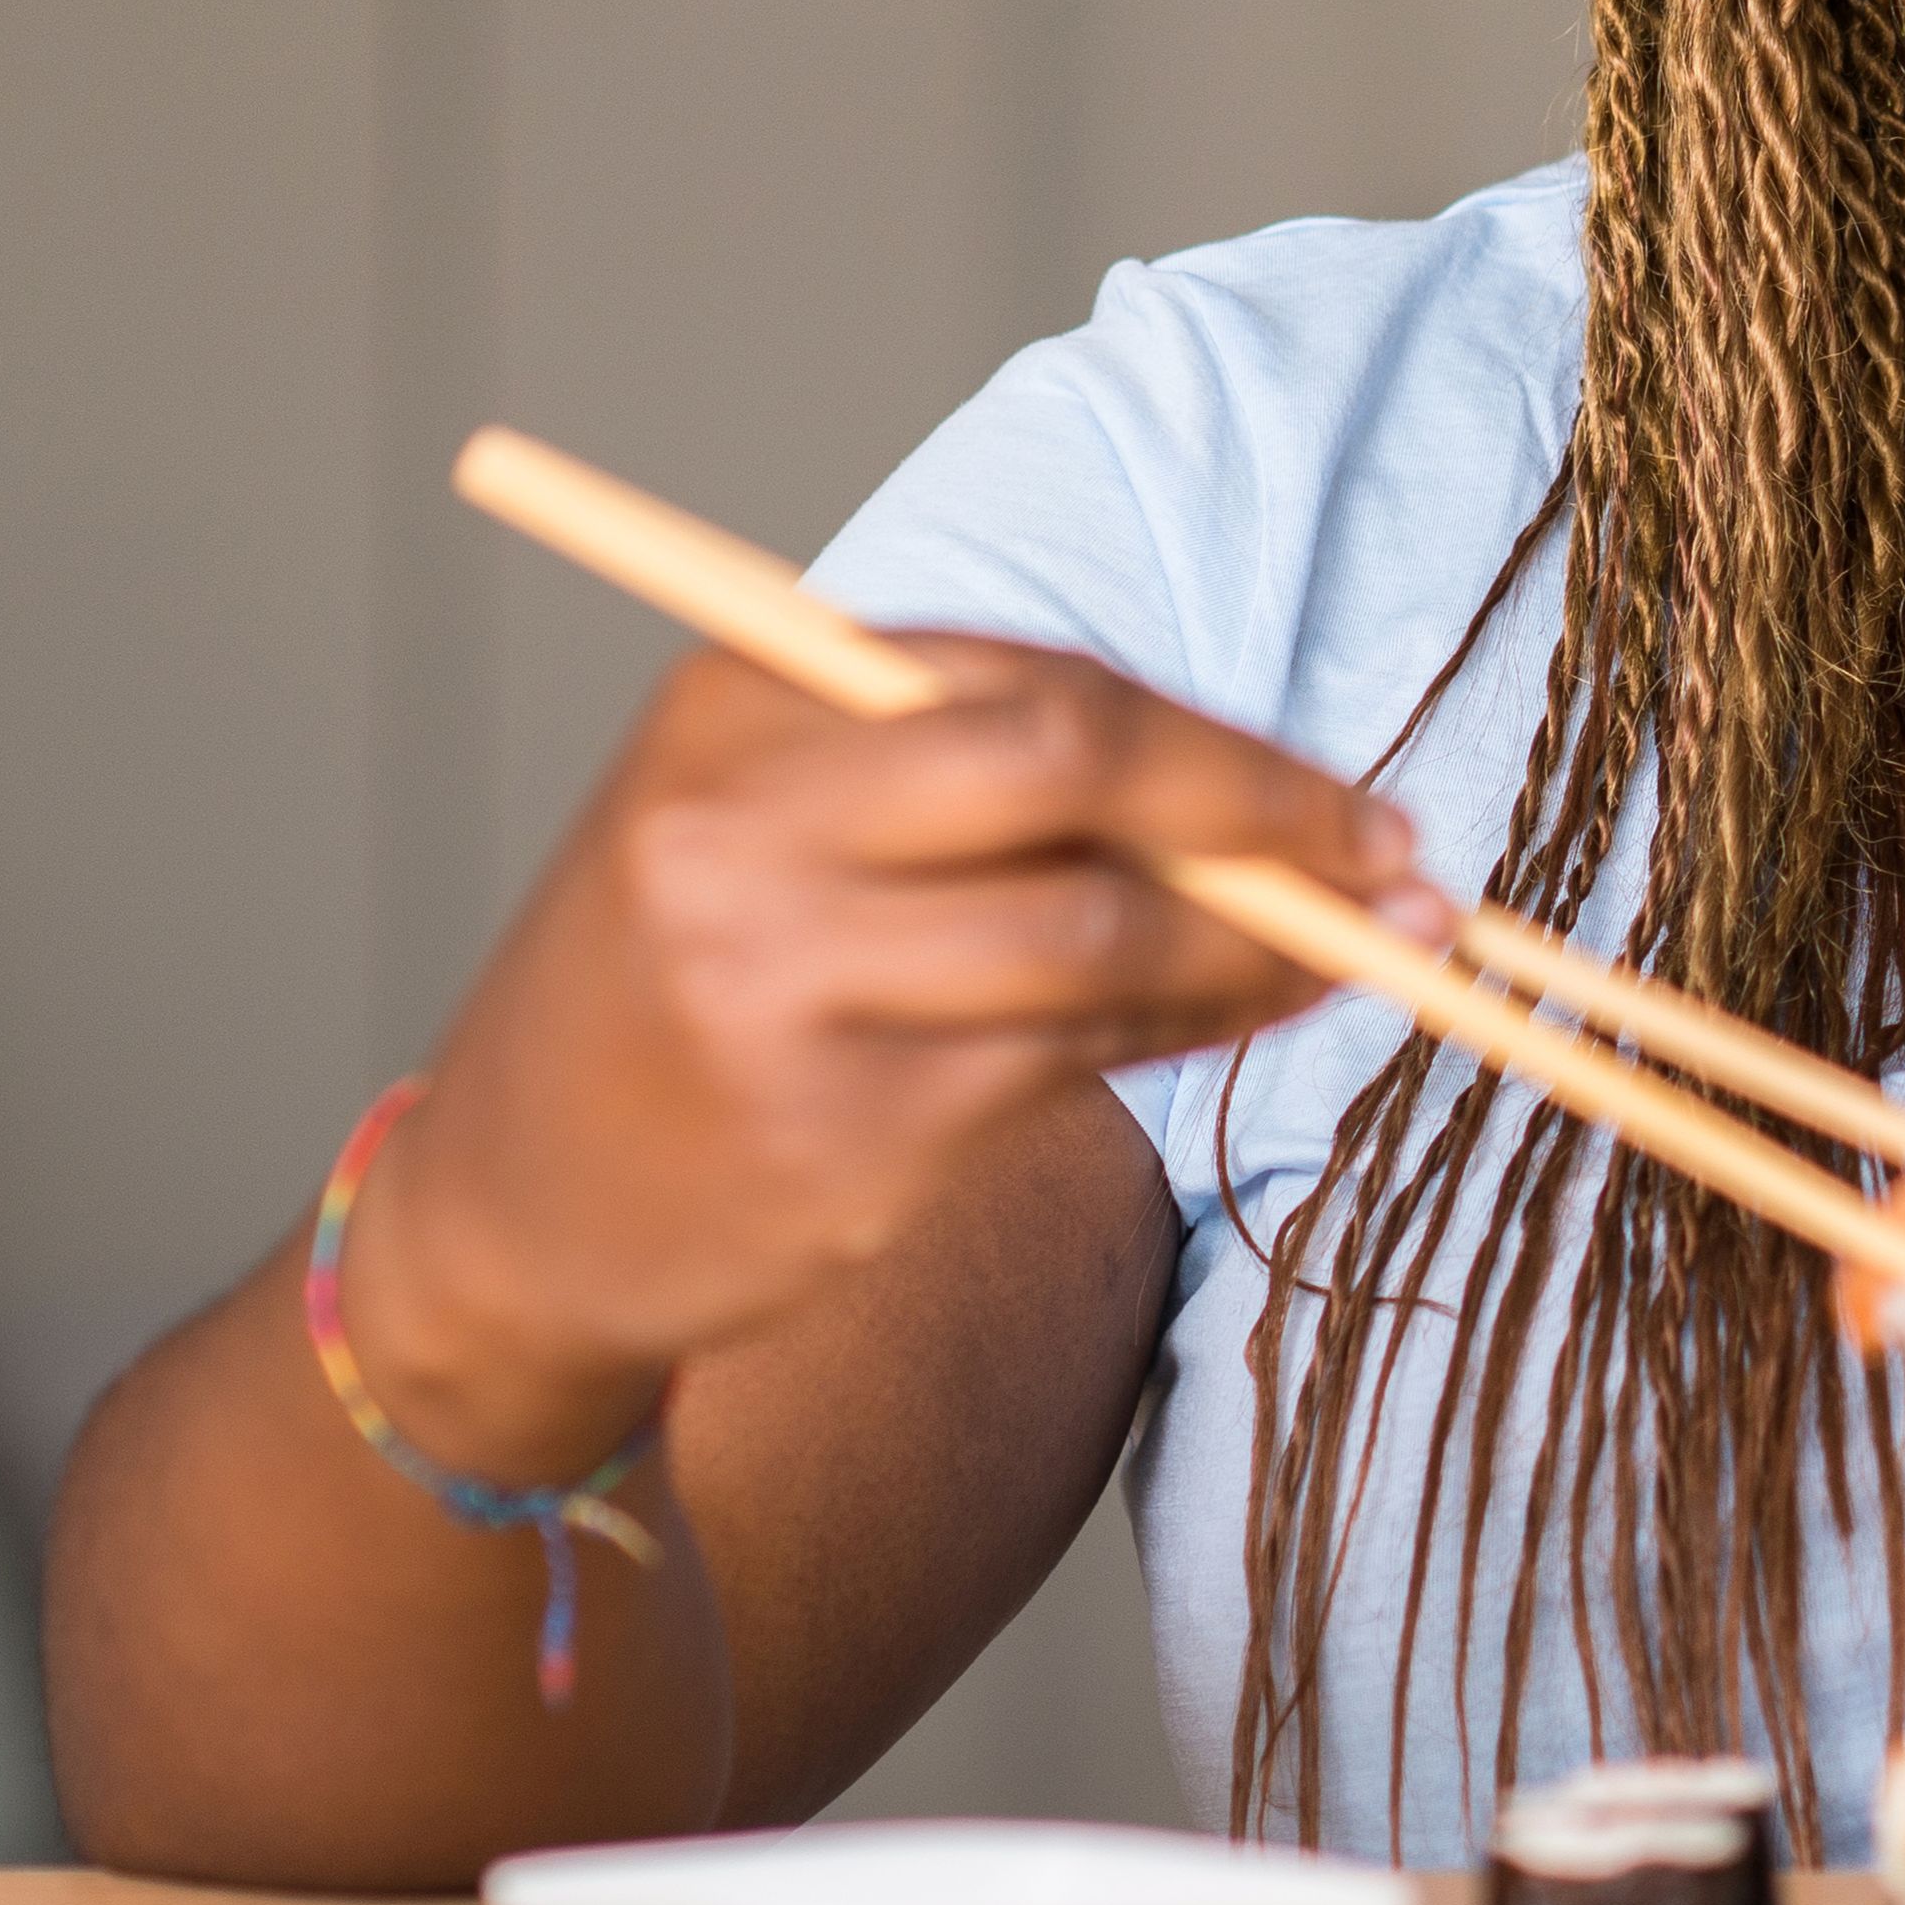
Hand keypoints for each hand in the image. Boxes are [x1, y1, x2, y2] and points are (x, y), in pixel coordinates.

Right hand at [339, 642, 1435, 1471]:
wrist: (505, 1217)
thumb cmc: (689, 984)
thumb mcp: (777, 821)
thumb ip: (982, 781)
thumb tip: (1270, 801)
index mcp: (739, 708)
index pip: (1037, 688)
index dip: (1223, 744)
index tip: (1347, 795)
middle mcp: (745, 835)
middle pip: (1078, 776)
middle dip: (1272, 815)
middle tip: (1399, 864)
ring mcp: (785, 993)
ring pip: (1101, 939)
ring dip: (1261, 953)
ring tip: (1358, 958)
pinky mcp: (838, 1143)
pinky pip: (1068, 1070)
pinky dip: (1186, 1040)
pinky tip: (1235, 1030)